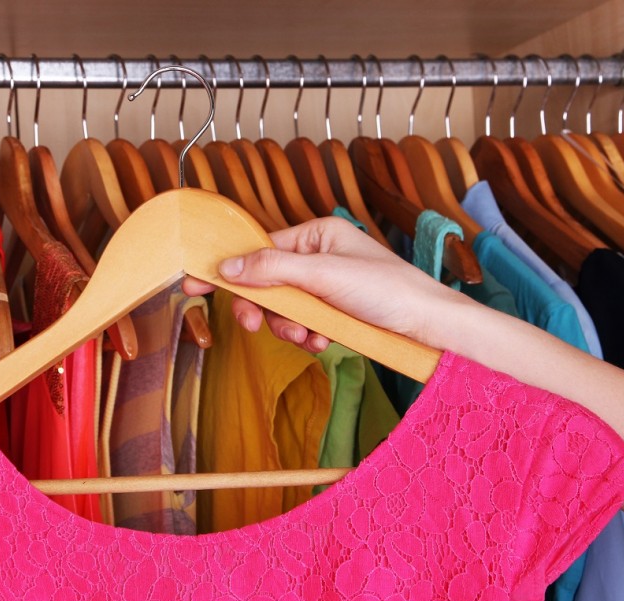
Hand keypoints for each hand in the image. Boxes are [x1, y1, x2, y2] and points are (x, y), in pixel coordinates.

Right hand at [182, 217, 455, 351]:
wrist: (429, 327)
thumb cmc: (388, 290)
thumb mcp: (324, 275)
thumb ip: (273, 268)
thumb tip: (228, 266)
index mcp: (315, 235)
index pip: (259, 250)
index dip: (229, 270)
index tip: (194, 286)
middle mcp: (318, 257)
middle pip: (267, 282)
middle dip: (265, 309)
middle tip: (256, 328)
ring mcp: (325, 286)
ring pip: (283, 309)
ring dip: (290, 328)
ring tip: (310, 337)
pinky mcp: (334, 313)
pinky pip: (303, 325)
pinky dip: (307, 337)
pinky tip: (324, 341)